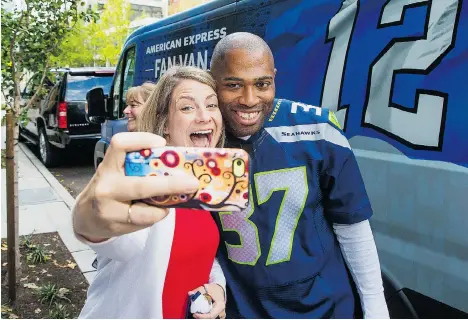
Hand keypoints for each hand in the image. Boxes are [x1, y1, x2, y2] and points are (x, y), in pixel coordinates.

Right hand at [72, 132, 199, 240]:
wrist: (85, 217)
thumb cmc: (109, 189)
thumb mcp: (116, 173)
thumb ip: (137, 167)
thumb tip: (175, 164)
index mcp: (108, 166)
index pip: (120, 145)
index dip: (141, 140)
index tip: (161, 143)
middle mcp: (106, 186)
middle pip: (142, 185)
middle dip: (171, 185)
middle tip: (191, 183)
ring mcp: (109, 208)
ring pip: (147, 209)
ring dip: (165, 206)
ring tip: (171, 201)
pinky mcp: (115, 225)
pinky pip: (145, 220)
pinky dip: (156, 216)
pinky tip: (155, 212)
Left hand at [188, 284, 225, 318]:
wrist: (219, 288)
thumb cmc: (214, 288)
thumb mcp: (206, 287)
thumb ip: (198, 291)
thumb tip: (190, 293)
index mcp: (220, 305)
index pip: (211, 315)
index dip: (202, 316)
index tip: (194, 314)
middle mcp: (221, 311)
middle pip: (211, 318)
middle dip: (202, 318)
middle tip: (194, 314)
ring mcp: (221, 313)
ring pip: (212, 318)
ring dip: (204, 317)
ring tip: (198, 314)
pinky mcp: (219, 314)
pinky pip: (212, 318)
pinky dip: (206, 317)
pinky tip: (202, 314)